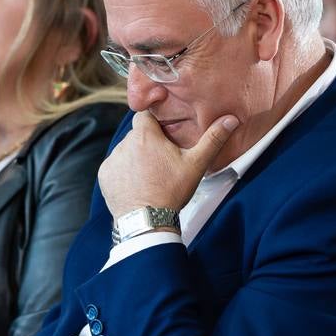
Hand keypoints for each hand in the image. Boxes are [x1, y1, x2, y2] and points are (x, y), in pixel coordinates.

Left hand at [97, 112, 239, 217]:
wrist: (147, 222)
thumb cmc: (171, 191)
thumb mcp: (196, 165)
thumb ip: (213, 139)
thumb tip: (231, 120)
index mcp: (145, 135)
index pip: (145, 114)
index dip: (155, 120)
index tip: (165, 130)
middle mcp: (124, 143)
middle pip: (137, 134)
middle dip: (148, 142)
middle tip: (163, 158)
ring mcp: (112, 160)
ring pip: (126, 150)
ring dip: (136, 157)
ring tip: (151, 174)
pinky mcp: (104, 176)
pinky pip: (115, 167)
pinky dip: (124, 172)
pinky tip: (137, 183)